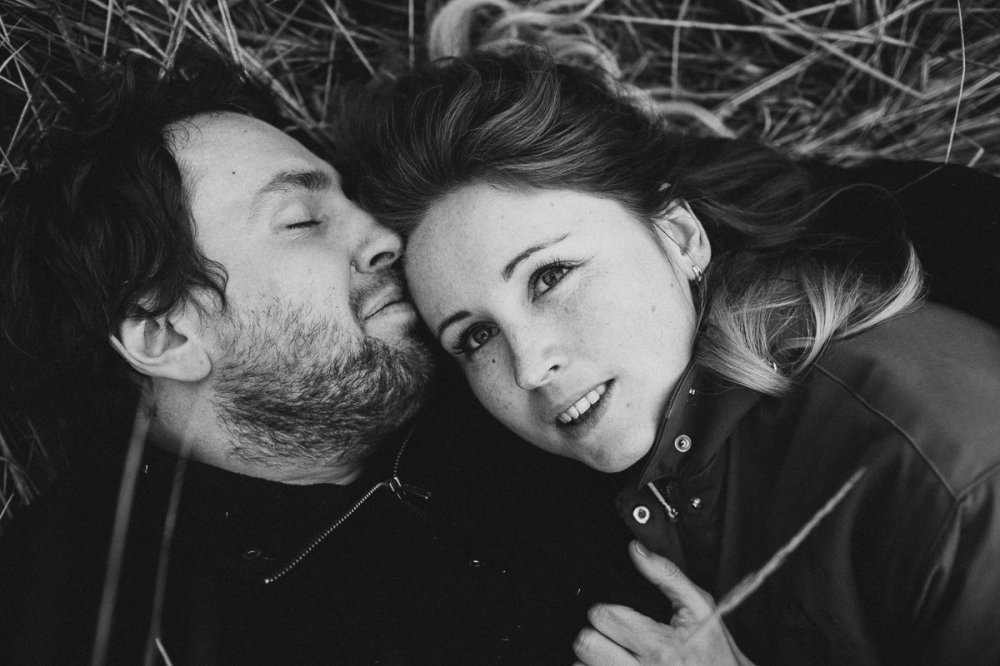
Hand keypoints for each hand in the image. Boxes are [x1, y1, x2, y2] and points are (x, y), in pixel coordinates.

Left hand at [573, 541, 752, 665]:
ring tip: (614, 653)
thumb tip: (636, 549)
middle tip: (612, 633)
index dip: (608, 610)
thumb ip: (667, 575)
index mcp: (660, 646)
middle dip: (596, 633)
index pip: (605, 617)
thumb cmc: (714, 649)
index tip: (618, 613)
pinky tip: (614, 664)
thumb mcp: (699, 607)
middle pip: (587, 644)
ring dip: (594, 657)